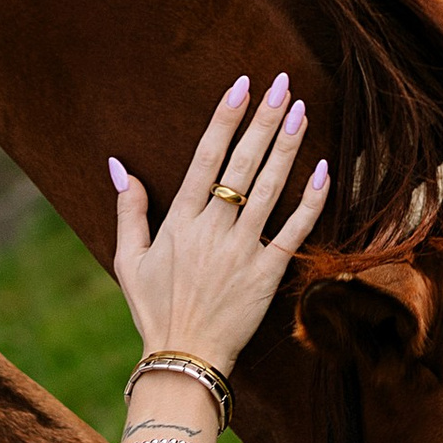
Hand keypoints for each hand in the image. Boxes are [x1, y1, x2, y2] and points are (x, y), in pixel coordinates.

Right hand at [110, 73, 330, 373]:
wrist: (184, 358)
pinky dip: (310, 200)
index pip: (205, 160)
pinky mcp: (267, 275)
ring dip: (287, 147)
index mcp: (180, 224)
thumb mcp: (128, 261)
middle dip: (263, 120)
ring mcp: (242, 252)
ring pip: (269, 189)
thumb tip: (120, 167)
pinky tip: (323, 169)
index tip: (242, 87)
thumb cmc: (154, 310)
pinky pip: (293, 232)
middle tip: (282, 84)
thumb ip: (129, 211)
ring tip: (301, 110)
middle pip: (242, 165)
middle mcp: (213, 232)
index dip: (225, 120)